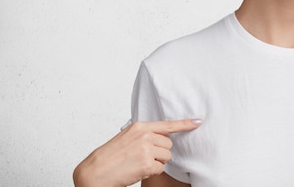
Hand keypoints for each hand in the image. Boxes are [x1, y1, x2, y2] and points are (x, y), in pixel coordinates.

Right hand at [73, 119, 201, 186]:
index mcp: (139, 126)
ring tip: (139, 163)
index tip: (198, 121)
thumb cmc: (109, 157)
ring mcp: (146, 149)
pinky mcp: (147, 163)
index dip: (185, 124)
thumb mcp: (126, 137)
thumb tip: (159, 136)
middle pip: (168, 144)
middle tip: (143, 157)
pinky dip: (152, 172)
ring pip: (166, 156)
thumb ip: (143, 134)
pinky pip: (160, 168)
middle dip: (160, 152)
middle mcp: (144, 135)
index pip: (167, 124)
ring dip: (157, 163)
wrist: (95, 172)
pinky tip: (138, 170)